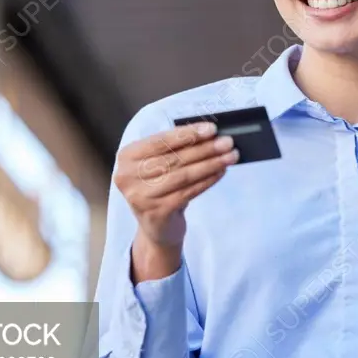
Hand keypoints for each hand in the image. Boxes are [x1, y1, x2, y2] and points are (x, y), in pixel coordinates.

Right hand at [113, 121, 238, 280]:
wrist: (157, 228)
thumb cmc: (160, 188)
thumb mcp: (160, 165)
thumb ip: (175, 148)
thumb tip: (209, 133)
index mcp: (127, 157)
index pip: (160, 140)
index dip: (187, 134)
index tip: (212, 129)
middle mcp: (128, 176)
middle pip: (174, 158)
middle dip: (205, 149)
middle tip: (228, 143)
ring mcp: (140, 196)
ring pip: (183, 175)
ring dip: (211, 164)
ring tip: (230, 156)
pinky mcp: (156, 212)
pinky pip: (188, 192)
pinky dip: (207, 180)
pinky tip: (220, 172)